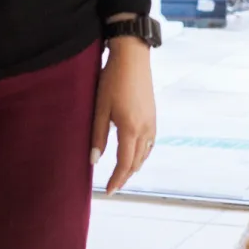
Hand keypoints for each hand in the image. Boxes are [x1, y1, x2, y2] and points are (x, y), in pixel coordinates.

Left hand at [92, 38, 156, 194]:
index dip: (117, 179)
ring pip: (146, 153)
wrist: (133, 57)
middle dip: (126, 176)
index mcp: (130, 129)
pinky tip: (136, 153)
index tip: (109, 191)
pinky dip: (143, 153)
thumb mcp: (100, 109)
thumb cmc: (112, 80)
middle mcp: (145, 128)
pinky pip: (150, 142)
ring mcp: (152, 121)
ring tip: (123, 173)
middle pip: (137, 161)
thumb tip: (94, 161)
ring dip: (135, 165)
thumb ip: (98, 136)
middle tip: (114, 186)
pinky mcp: (153, 114)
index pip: (125, 163)